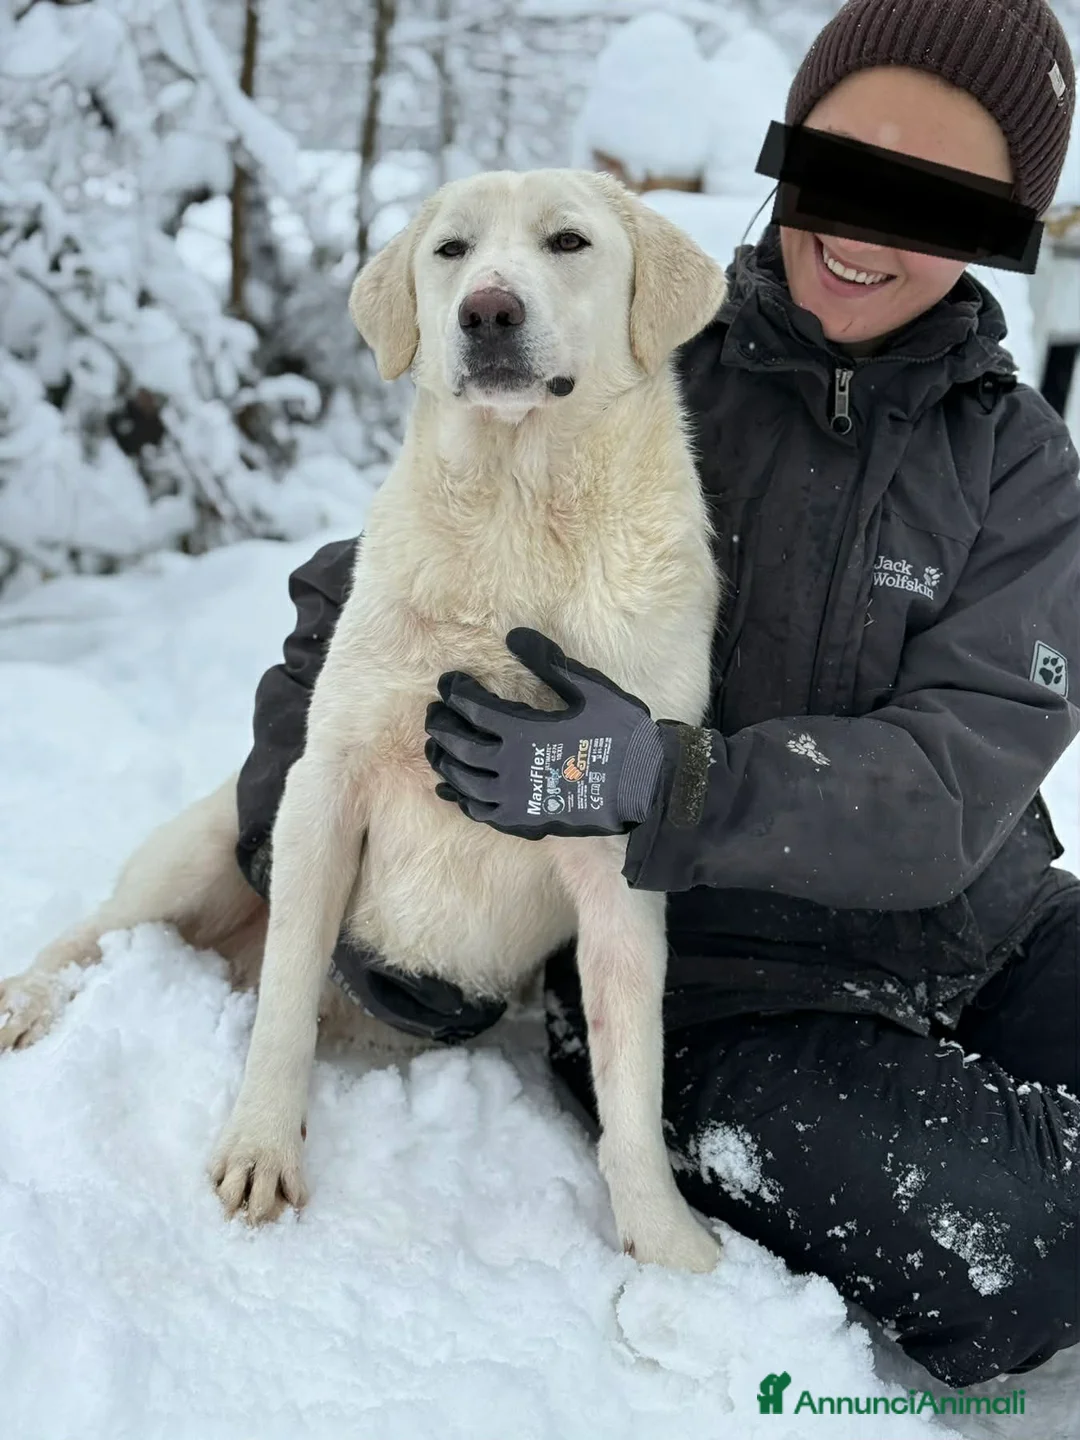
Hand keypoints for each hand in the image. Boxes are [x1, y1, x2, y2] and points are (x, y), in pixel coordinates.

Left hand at [424, 628, 663, 838]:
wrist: (645, 789)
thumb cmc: (621, 735)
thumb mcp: (591, 690)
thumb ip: (549, 663)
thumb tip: (515, 635)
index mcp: (523, 731)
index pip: (474, 709)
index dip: (456, 693)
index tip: (448, 682)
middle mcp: (510, 767)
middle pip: (459, 746)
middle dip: (442, 726)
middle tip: (433, 714)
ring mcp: (514, 799)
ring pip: (463, 782)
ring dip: (444, 763)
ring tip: (436, 749)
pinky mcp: (523, 821)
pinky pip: (480, 812)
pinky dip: (460, 799)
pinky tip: (452, 790)